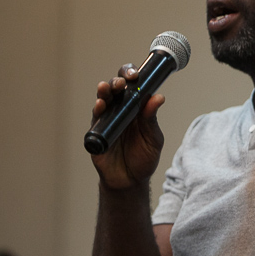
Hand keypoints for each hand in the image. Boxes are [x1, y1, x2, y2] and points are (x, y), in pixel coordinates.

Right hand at [91, 64, 164, 189]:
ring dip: (105, 92)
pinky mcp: (97, 133)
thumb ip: (152, 119)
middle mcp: (120, 110)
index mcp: (135, 107)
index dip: (131, 76)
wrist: (130, 181)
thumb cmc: (143, 157)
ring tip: (107, 87)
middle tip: (123, 81)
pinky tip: (100, 105)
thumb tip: (158, 97)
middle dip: (117, 81)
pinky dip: (97, 110)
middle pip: (115, 89)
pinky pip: (96, 119)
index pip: (132, 85)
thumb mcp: (153, 138)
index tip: (136, 75)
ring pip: (103, 100)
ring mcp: (107, 120)